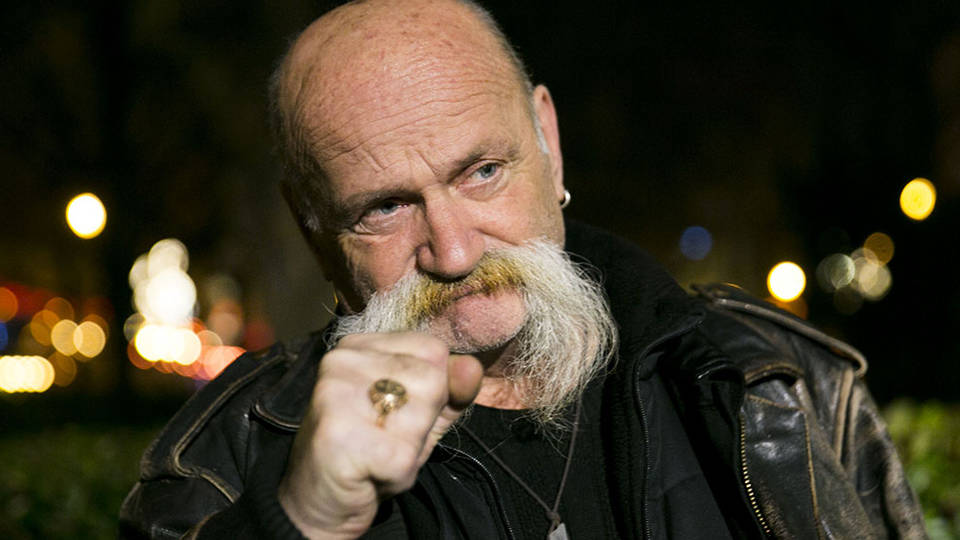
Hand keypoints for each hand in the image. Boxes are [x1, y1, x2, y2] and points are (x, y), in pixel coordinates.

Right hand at [277, 332, 483, 538]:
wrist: (316, 503)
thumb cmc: (369, 452)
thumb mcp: (417, 415)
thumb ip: (449, 390)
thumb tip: (472, 366)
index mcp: (359, 346)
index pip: (434, 350)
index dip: (434, 391)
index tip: (399, 415)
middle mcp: (342, 360)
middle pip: (432, 379)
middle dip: (423, 422)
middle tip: (387, 440)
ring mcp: (336, 395)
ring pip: (421, 413)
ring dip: (411, 449)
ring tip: (380, 455)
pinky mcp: (339, 435)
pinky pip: (403, 455)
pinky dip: (398, 475)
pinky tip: (371, 474)